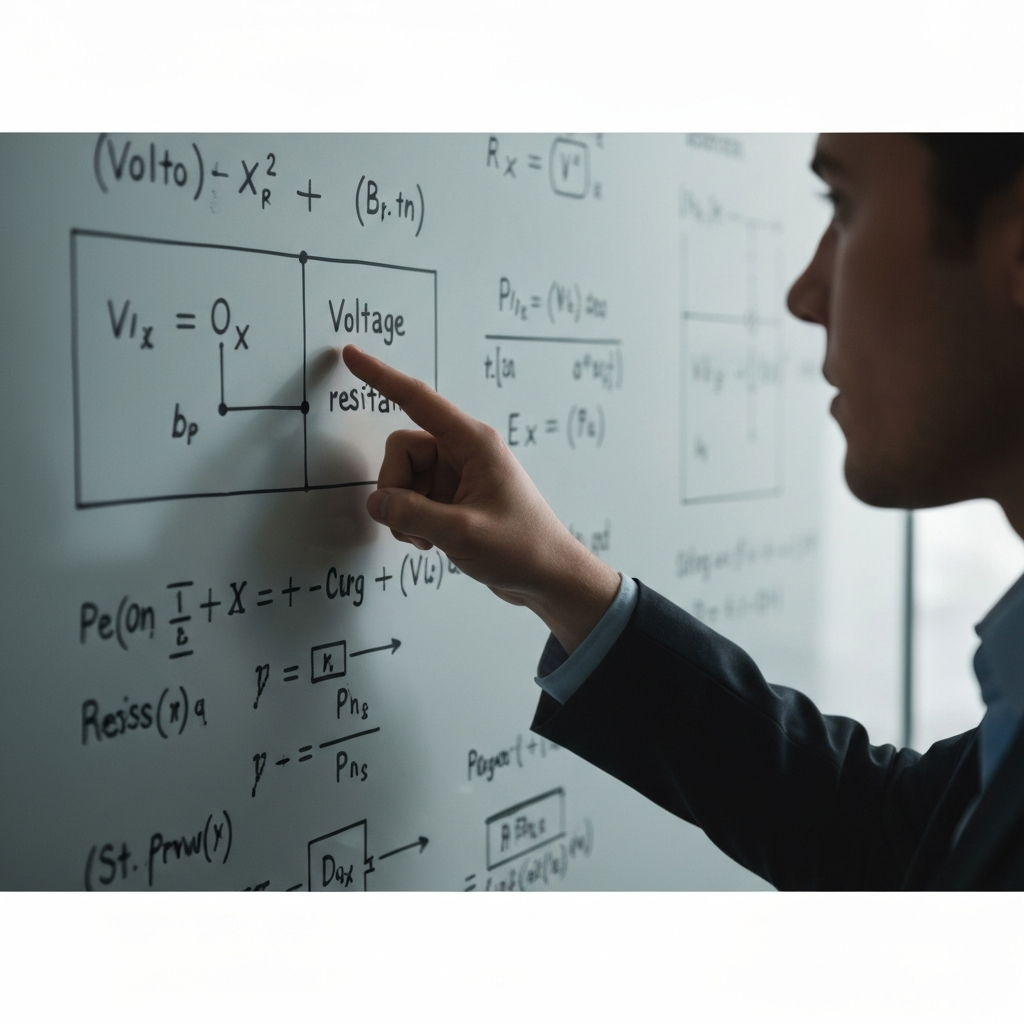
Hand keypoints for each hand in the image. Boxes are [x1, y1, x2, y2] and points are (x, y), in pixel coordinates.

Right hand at [341, 345, 620, 652]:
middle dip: (396, 487)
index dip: (381, 377)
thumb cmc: (523, 548)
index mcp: (474, 444)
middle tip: (414, 522)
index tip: (352, 355)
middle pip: (402, 450)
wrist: (548, 578)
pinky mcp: (452, 499)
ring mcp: (457, 477)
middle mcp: (464, 453)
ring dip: (404, 510)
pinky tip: (432, 541)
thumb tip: (376, 502)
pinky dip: (411, 521)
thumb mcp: (463, 532)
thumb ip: (412, 513)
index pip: (418, 400)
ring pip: (403, 478)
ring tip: (429, 537)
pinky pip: (412, 498)